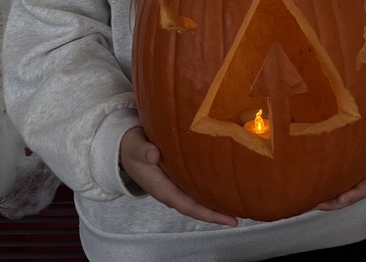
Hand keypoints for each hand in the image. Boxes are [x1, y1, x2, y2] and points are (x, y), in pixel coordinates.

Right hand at [119, 126, 237, 226]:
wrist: (125, 147)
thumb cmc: (132, 147)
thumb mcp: (135, 147)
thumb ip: (143, 150)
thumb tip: (153, 155)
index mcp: (163, 189)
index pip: (189, 206)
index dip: (208, 213)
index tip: (228, 219)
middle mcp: (172, 191)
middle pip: (198, 207)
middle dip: (217, 213)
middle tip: (240, 215)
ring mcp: (176, 185)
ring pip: (198, 198)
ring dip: (216, 203)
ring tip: (238, 203)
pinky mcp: (179, 176)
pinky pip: (197, 187)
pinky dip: (210, 189)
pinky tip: (224, 185)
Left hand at [315, 94, 365, 210]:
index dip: (358, 191)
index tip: (343, 198)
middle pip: (359, 190)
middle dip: (340, 200)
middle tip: (320, 203)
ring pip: (351, 187)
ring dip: (334, 197)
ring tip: (314, 201)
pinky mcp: (358, 163)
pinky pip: (347, 177)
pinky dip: (334, 185)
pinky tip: (318, 188)